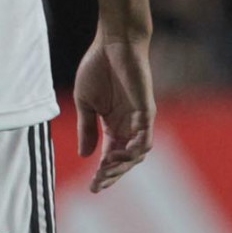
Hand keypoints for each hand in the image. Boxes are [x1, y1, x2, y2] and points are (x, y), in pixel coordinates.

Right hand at [73, 29, 154, 191]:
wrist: (112, 44)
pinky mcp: (146, 112)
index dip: (103, 173)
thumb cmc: (97, 68)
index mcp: (113, 125)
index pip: (111, 156)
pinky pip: (145, 138)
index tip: (91, 188)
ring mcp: (139, 120)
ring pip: (137, 154)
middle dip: (112, 174)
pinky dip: (135, 149)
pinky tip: (119, 154)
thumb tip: (85, 155)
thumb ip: (87, 128)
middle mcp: (129, 126)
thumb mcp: (86, 103)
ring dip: (123, 165)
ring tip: (106, 170)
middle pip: (125, 160)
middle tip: (98, 184)